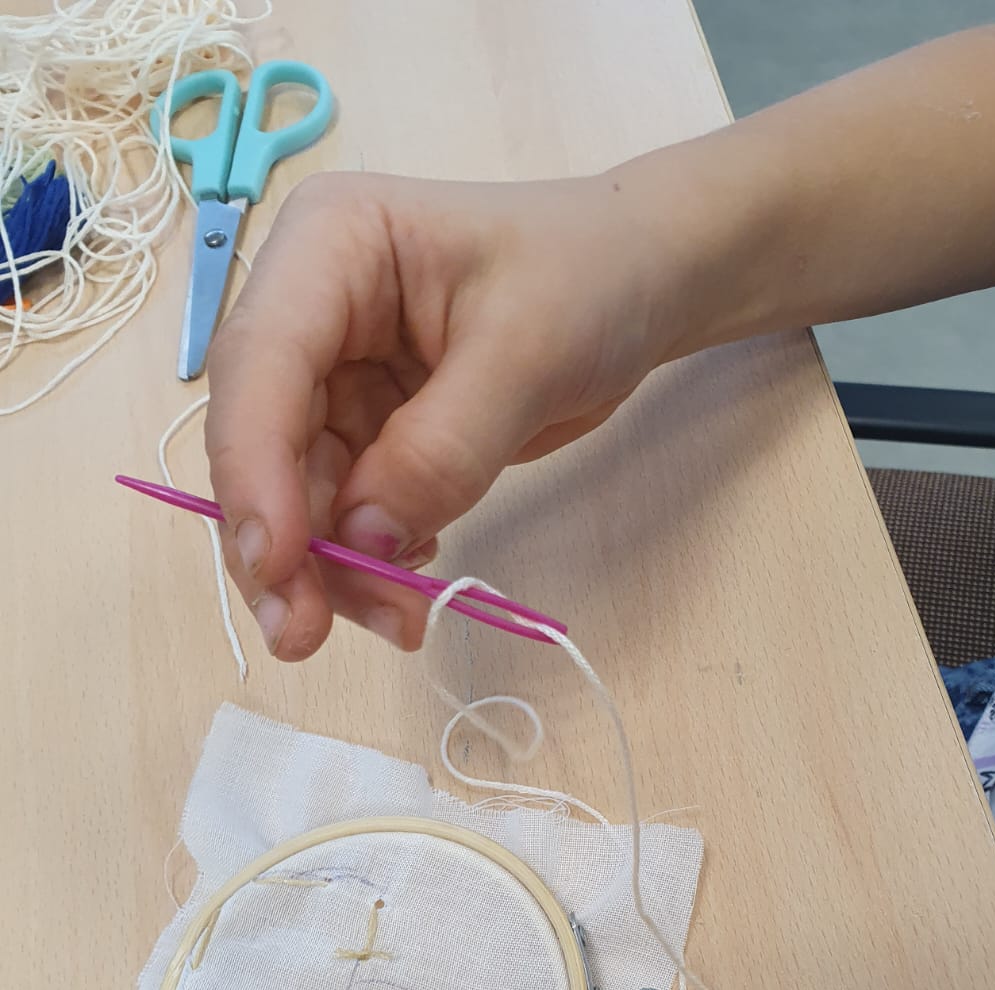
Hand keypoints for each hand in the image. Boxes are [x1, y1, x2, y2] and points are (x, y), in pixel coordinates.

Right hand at [204, 168, 697, 660]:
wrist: (639, 284)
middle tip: (304, 637)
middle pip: (259, 442)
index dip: (254, 470)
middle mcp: (309, 312)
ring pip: (296, 494)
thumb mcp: (527, 354)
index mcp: (327, 247)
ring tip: (399, 622)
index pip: (260, 365)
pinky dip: (369, 562)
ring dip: (331, 571)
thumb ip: (441, 449)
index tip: (276, 563)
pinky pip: (345, 513)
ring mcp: (334, 378)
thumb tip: (363, 540)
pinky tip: (412, 584)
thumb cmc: (588, 278)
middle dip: (282, 545)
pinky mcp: (368, 432)